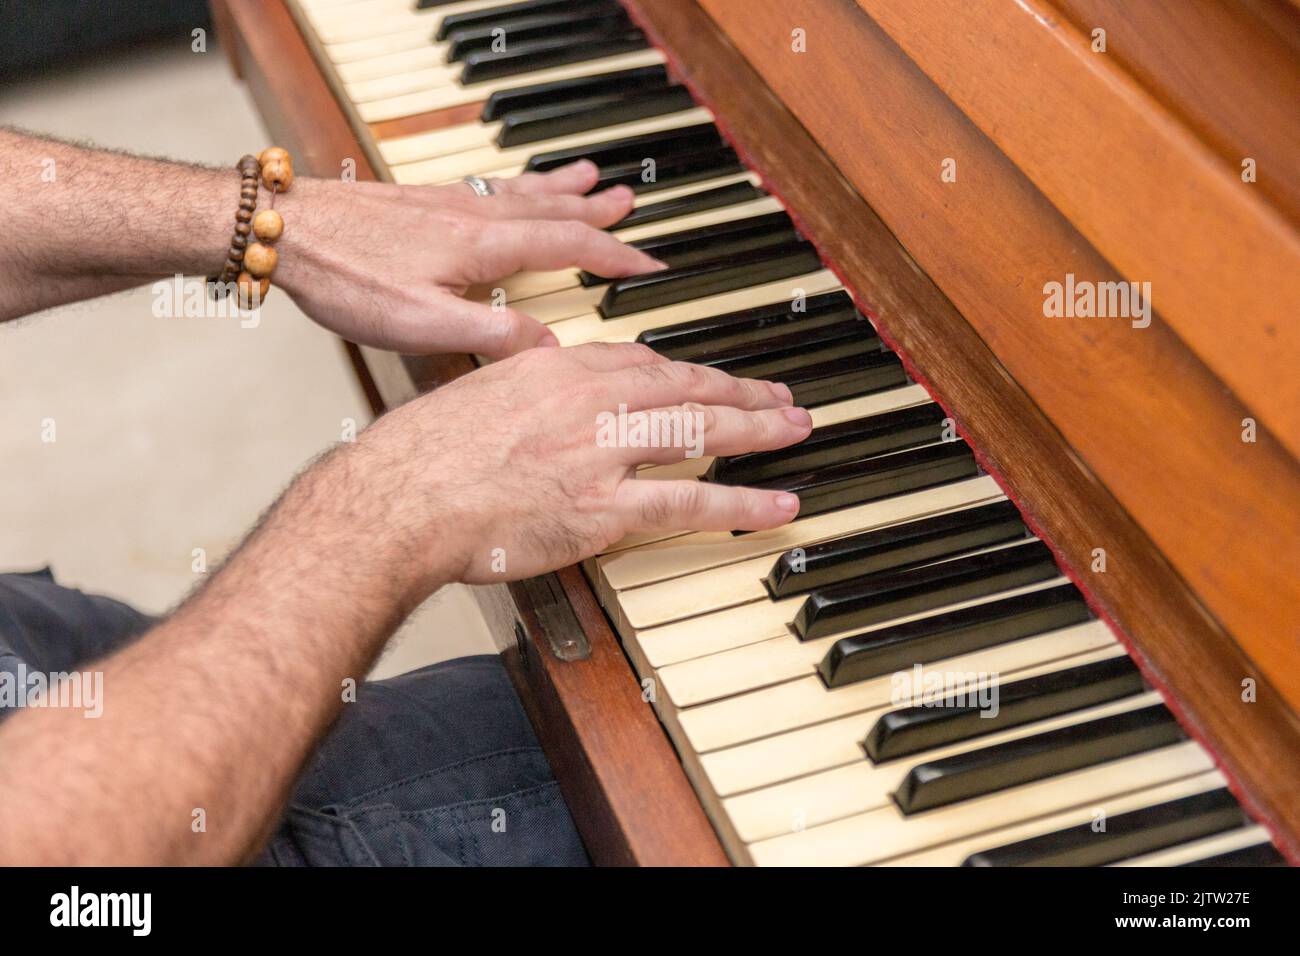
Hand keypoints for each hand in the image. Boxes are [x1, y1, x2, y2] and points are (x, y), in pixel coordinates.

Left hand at [276, 161, 662, 357]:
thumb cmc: (344, 276)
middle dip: (595, 211)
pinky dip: (516, 186)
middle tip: (629, 201)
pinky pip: (488, 188)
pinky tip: (508, 189)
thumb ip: (491, 333)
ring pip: (519, 192)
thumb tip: (549, 349)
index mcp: (483, 245)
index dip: (614, 258)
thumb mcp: (421, 322)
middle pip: (551, 209)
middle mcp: (472, 215)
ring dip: (560, 189)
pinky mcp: (420, 201)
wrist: (282, 229)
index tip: (647, 266)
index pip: (568, 247)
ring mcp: (446, 203)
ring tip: (587, 178)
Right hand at [342, 343, 813, 588]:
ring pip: (699, 429)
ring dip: (755, 428)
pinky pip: (690, 500)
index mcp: (553, 369)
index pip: (637, 362)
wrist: (396, 499)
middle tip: (778, 395)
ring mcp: (600, 449)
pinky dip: (740, 501)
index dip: (683, 372)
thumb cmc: (417, 459)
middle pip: (682, 384)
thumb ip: (518, 398)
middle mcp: (586, 398)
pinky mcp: (604, 504)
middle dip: (738, 389)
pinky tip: (775, 503)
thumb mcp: (471, 399)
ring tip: (795, 429)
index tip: (706, 378)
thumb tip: (534, 411)